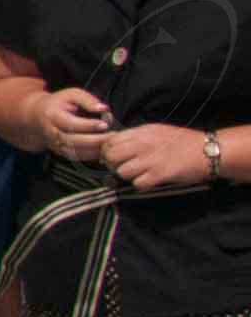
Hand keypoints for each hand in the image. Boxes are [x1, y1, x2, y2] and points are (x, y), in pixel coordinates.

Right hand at [39, 89, 116, 164]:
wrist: (37, 117)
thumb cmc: (58, 104)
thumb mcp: (71, 94)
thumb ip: (88, 100)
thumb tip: (103, 109)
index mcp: (52, 115)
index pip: (70, 123)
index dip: (88, 125)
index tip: (105, 124)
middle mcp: (52, 132)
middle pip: (73, 141)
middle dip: (95, 140)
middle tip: (112, 136)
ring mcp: (55, 144)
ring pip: (75, 152)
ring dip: (94, 150)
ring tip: (110, 143)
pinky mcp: (61, 152)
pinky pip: (77, 157)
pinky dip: (91, 155)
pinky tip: (103, 148)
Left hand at [102, 123, 216, 194]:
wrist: (208, 150)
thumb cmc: (182, 141)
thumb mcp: (155, 131)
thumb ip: (135, 137)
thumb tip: (113, 143)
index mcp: (141, 132)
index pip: (109, 141)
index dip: (107, 151)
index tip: (115, 156)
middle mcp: (143, 144)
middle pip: (110, 157)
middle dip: (113, 164)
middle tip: (124, 167)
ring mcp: (150, 160)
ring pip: (121, 171)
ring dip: (128, 176)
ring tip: (139, 174)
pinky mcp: (159, 174)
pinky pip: (138, 183)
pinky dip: (141, 185)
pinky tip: (150, 181)